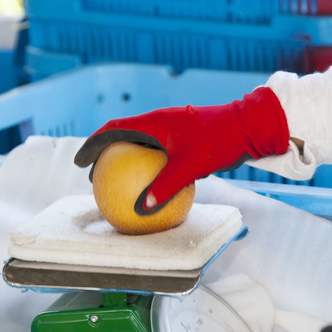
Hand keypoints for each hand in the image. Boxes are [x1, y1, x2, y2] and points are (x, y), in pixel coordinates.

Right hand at [73, 87, 289, 214]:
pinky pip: (157, 152)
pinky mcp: (184, 137)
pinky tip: (152, 187)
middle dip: (104, 154)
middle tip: (93, 176)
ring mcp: (172, 128)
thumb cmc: (220, 141)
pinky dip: (146, 166)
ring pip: (139, 144)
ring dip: (124, 159)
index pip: (113, 130)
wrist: (252, 126)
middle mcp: (160, 121)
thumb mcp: (190, 166)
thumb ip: (164, 187)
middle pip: (122, 136)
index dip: (92, 144)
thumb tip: (140, 210)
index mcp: (154, 121)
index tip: (80, 162)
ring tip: (116, 181)